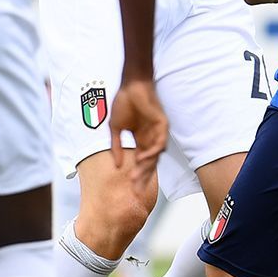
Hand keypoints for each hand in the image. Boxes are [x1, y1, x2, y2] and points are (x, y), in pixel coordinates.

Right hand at [108, 76, 167, 194]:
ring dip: (145, 167)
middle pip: (149, 163)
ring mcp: (157, 132)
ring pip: (154, 156)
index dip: (137, 175)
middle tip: (135, 191)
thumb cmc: (123, 103)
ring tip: (136, 177)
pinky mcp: (162, 125)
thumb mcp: (115, 128)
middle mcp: (150, 138)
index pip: (140, 162)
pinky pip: (159, 142)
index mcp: (141, 139)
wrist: (131, 85)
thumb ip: (116, 146)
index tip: (130, 189)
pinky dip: (152, 152)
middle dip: (142, 177)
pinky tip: (143, 158)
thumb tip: (116, 164)